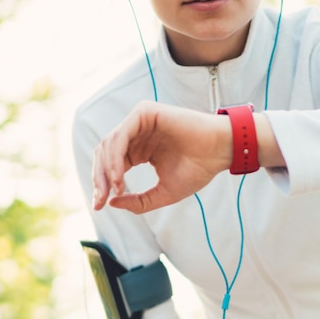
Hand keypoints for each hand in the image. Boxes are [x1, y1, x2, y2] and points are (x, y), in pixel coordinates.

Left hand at [92, 101, 230, 213]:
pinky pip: (121, 133)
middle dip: (100, 178)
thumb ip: (138, 201)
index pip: (111, 165)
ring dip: (108, 168)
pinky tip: (120, 174)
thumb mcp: (163, 194)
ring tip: (117, 187)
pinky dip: (116, 155)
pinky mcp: (145, 112)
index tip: (100, 206)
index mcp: (139, 151)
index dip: (103, 185)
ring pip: (110, 144)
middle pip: (104, 154)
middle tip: (101, 199)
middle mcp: (137, 135)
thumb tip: (111, 202)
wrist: (219, 153)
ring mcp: (140, 122)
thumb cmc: (197, 170)